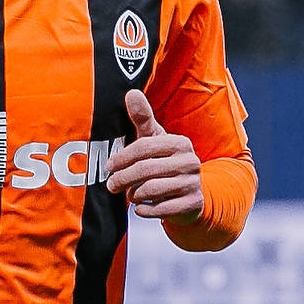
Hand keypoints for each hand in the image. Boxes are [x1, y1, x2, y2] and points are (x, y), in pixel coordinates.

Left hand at [102, 90, 203, 218]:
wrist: (190, 195)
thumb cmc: (166, 164)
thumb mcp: (155, 140)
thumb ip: (142, 118)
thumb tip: (131, 93)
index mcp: (180, 143)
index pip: (144, 147)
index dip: (122, 157)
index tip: (109, 166)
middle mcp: (190, 161)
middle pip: (145, 169)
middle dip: (123, 179)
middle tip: (111, 185)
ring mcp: (193, 183)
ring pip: (151, 190)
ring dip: (134, 194)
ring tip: (130, 194)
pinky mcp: (193, 204)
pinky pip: (161, 210)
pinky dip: (145, 210)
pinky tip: (141, 207)